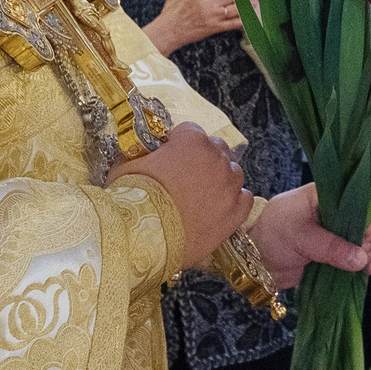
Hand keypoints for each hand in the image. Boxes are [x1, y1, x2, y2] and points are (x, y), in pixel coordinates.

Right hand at [110, 121, 251, 269]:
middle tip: (185, 179)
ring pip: (233, 173)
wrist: (143, 238)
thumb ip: (139, 152)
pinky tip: (218, 210)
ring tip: (201, 197)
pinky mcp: (236, 212)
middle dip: (203, 160)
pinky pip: (244, 198)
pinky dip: (234, 202)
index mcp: (191, 140)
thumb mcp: (125, 166)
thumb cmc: (131, 198)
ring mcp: (229, 185)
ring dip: (220, 180)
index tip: (169, 158)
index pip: (191, 131)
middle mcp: (216, 158)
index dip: (178, 144)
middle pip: (216, 149)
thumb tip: (140, 151)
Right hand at [146, 0, 241, 54]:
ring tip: (255, 1)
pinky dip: (244, 20)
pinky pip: (233, 23)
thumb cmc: (172, 10)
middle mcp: (209, 2)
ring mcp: (214, 15)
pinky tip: (250, 16)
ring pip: (236, 7)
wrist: (169, 30)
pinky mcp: (215, 27)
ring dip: (248, 4)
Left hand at [249, 183, 370, 290]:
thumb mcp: (301, 239)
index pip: (357, 201)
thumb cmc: (272, 237)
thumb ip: (331, 247)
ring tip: (364, 267)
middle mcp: (332, 209)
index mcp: (324, 195)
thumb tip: (362, 258)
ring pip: (360, 237)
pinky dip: (361, 260)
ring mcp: (332, 229)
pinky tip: (365, 270)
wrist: (253, 259)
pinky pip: (353, 251)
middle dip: (368, 240)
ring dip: (366, 252)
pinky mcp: (331, 247)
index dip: (366, 221)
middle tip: (364, 258)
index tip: (365, 242)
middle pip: (363, 220)